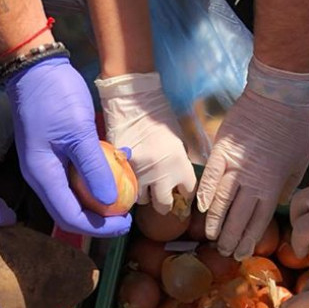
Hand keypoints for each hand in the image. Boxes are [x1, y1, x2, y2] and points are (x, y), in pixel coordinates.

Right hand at [6, 57, 129, 236]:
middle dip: (98, 220)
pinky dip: (92, 181)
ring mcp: (44, 166)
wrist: (35, 67)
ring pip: (71, 197)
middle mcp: (40, 177)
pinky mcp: (52, 155)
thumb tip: (109, 201)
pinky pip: (72, 179)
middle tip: (125, 217)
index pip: (69, 217)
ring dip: (96, 201)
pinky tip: (112, 171)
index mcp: (43, 175)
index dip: (98, 227)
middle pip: (69, 212)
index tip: (125, 224)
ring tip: (122, 197)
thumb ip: (94, 168)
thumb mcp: (79, 132)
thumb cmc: (55, 97)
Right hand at [96, 72, 196, 213]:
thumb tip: (180, 182)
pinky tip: (130, 177)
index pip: (188, 193)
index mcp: (180, 166)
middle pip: (163, 206)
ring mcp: (138, 175)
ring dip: (145, 194)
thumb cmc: (159, 117)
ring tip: (144, 184)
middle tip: (162, 199)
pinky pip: (126, 186)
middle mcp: (160, 175)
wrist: (132, 102)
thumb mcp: (179, 140)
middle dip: (164, 204)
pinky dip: (129, 184)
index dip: (185, 195)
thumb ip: (181, 162)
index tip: (181, 195)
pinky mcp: (120, 171)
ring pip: (142, 199)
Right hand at [197, 58, 308, 260]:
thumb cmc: (295, 127)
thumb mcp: (301, 160)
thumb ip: (288, 185)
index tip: (242, 252)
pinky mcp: (221, 150)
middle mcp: (252, 180)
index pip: (258, 220)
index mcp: (273, 185)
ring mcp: (234, 165)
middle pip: (238, 216)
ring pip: (222, 201)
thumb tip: (278, 202)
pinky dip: (205, 193)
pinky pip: (210, 176)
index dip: (249, 239)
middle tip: (224, 251)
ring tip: (210, 237)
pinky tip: (200, 208)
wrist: (279, 93)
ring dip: (215, 222)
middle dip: (230, 237)